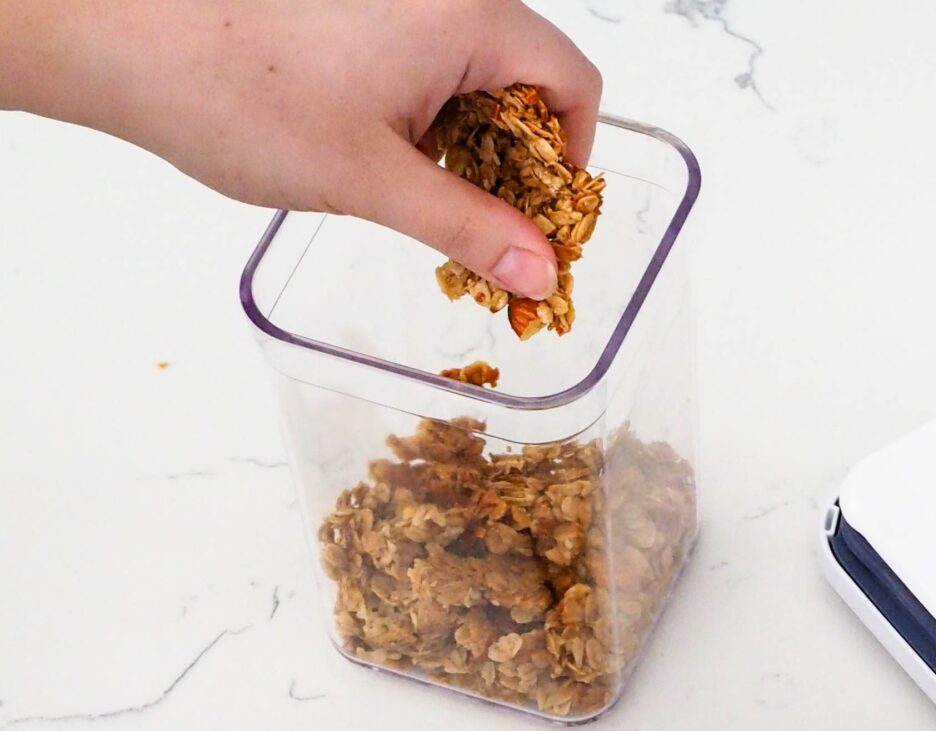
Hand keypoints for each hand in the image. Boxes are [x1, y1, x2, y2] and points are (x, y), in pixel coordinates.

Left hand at [1, 0, 600, 304]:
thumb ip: (471, 230)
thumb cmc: (243, 95)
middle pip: (528, 77)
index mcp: (465, 17)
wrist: (135, 43)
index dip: (572, 160)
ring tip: (422, 201)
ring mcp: (397, 0)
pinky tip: (386, 162)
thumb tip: (540, 272)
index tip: (542, 222)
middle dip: (520, 161)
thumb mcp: (375, 184)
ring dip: (470, 145)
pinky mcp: (359, 12)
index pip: (572, 82)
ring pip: (475, 73)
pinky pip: (425, 61)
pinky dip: (427, 117)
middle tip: (487, 233)